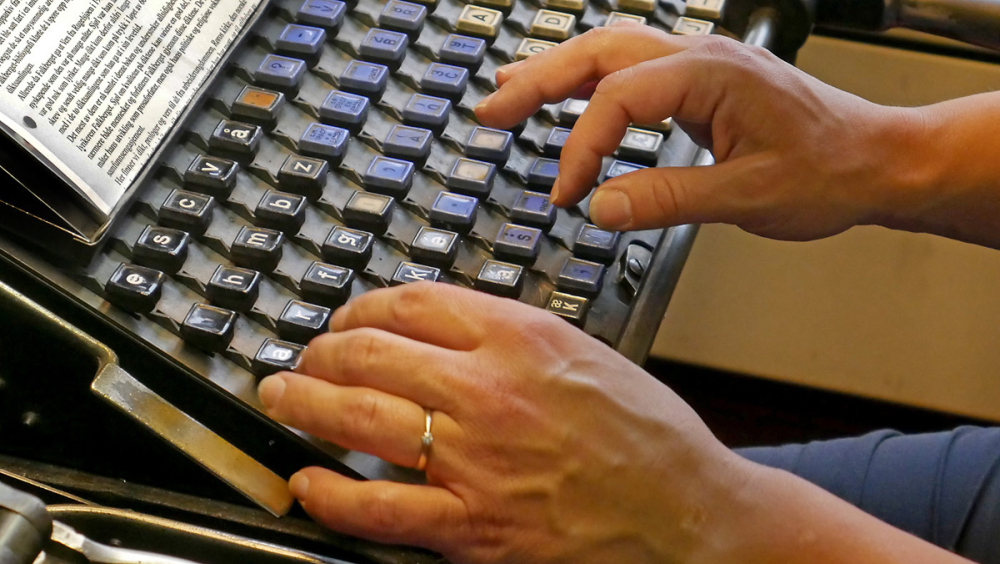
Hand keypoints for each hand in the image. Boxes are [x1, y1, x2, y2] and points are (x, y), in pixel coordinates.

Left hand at [258, 283, 753, 563]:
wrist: (690, 511)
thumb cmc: (649, 436)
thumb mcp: (585, 353)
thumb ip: (511, 335)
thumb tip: (444, 329)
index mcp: (521, 338)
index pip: (412, 301)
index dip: (363, 304)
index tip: (350, 314)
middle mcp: (488, 390)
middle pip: (369, 350)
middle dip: (321, 348)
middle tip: (303, 355)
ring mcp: (474, 460)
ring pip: (357, 417)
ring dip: (304, 402)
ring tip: (282, 396)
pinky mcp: (472, 526)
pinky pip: (376, 507)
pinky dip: (328, 492)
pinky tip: (306, 479)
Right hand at [475, 25, 928, 240]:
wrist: (876, 159)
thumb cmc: (829, 172)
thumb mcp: (747, 196)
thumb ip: (668, 199)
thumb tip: (601, 208)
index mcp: (710, 74)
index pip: (617, 98)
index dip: (581, 146)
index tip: (567, 192)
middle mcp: (699, 56)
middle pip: (598, 51)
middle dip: (537, 81)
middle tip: (489, 109)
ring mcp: (699, 63)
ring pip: (609, 51)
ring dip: (555, 73)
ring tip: (507, 93)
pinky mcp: (701, 81)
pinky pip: (630, 68)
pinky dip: (588, 81)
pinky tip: (565, 96)